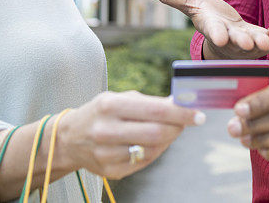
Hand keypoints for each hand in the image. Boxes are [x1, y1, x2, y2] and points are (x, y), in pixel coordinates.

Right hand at [57, 90, 204, 178]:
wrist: (70, 138)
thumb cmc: (103, 112)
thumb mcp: (120, 97)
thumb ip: (151, 102)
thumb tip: (183, 104)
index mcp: (109, 105)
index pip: (155, 111)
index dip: (181, 113)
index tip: (199, 114)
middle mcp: (105, 130)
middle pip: (156, 133)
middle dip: (178, 127)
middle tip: (189, 121)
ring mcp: (106, 154)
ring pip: (152, 150)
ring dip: (169, 139)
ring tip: (171, 129)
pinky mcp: (110, 171)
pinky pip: (143, 163)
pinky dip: (156, 151)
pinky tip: (156, 142)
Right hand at [140, 0, 268, 59]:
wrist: (224, 33)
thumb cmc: (205, 15)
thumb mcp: (188, 4)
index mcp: (212, 28)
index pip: (213, 31)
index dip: (216, 33)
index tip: (219, 35)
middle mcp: (229, 38)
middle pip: (235, 40)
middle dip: (241, 42)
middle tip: (249, 43)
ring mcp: (245, 40)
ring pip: (253, 44)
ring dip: (261, 42)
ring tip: (266, 41)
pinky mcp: (259, 38)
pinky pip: (268, 39)